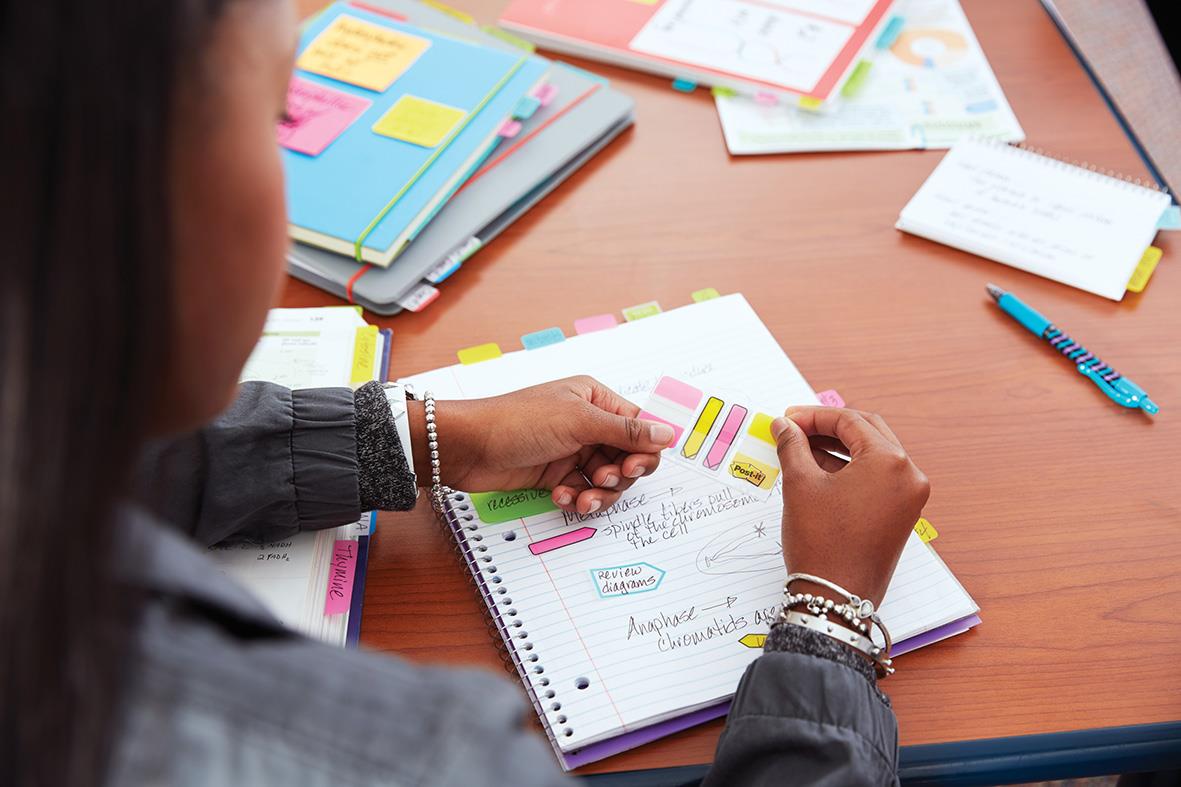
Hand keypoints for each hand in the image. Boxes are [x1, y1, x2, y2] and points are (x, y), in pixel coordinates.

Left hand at [408, 376, 674, 514]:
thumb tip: (668, 434)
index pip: (639, 427)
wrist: (467, 447)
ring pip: (607, 480)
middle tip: (603, 481)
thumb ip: (625, 431)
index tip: (632, 467)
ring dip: (599, 493)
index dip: (643, 451)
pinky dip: (577, 498)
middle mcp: (588, 424)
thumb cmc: (517, 422)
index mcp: (596, 399)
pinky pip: (583, 491)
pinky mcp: (556, 475)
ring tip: (581, 498)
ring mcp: (572, 451)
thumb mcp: (577, 422)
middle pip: (627, 458)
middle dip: (619, 475)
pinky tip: (561, 497)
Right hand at [772, 406, 929, 607]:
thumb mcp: (800, 484)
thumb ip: (792, 446)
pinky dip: (849, 469)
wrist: (835, 597)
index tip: (786, 419)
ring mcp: (908, 497)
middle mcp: (908, 475)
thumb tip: (784, 426)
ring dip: (837, 447)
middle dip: (827, 427)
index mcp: (890, 462)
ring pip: (871, 454)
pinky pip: (876, 478)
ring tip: (800, 447)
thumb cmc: (821, 542)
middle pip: (866, 432)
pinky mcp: (901, 514)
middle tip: (794, 428)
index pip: (849, 421)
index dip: (813, 416)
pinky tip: (818, 468)